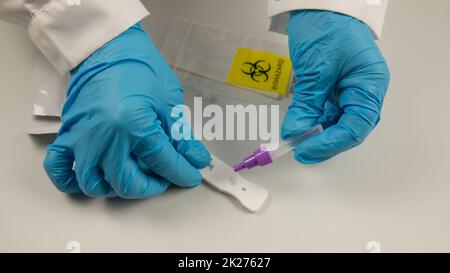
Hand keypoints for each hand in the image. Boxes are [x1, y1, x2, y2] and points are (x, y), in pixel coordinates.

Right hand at [43, 24, 210, 197]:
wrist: (107, 46)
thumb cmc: (138, 66)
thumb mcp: (168, 101)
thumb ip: (181, 137)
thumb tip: (195, 159)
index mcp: (134, 126)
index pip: (164, 163)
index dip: (182, 173)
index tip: (190, 175)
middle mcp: (106, 137)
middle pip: (128, 183)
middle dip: (151, 186)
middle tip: (163, 176)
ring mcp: (83, 138)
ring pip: (95, 185)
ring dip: (116, 188)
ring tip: (133, 176)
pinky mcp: (68, 134)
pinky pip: (59, 169)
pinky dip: (71, 181)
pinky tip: (92, 178)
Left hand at [282, 11, 389, 163]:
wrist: (319, 5)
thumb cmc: (326, 27)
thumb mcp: (316, 69)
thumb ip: (307, 104)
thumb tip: (296, 133)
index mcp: (370, 85)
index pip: (355, 126)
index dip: (331, 143)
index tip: (306, 150)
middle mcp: (363, 90)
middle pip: (348, 127)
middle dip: (324, 141)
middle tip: (300, 150)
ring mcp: (349, 89)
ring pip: (336, 121)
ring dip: (317, 132)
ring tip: (296, 140)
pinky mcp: (335, 87)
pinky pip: (326, 110)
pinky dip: (313, 119)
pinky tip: (300, 126)